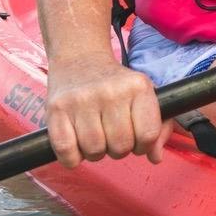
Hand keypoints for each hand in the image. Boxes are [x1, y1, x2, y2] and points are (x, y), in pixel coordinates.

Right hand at [43, 54, 166, 167]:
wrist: (80, 58)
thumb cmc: (116, 84)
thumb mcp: (144, 96)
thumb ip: (159, 127)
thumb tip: (155, 157)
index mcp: (138, 86)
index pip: (148, 135)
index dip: (143, 146)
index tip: (136, 139)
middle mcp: (111, 92)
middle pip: (120, 147)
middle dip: (118, 149)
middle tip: (111, 135)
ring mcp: (82, 100)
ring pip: (94, 151)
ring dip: (95, 152)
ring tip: (95, 135)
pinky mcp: (56, 109)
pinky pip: (67, 152)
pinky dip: (72, 158)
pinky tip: (76, 144)